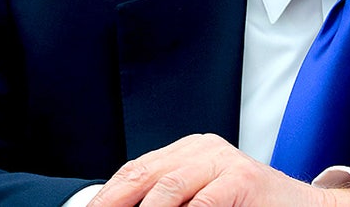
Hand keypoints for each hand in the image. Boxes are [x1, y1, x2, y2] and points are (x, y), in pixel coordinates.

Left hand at [86, 134, 349, 206]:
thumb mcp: (203, 200)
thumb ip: (169, 200)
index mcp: (188, 151)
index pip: (133, 172)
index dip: (105, 198)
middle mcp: (203, 149)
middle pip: (142, 176)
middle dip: (114, 204)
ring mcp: (224, 160)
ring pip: (167, 188)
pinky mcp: (244, 177)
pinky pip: (204, 202)